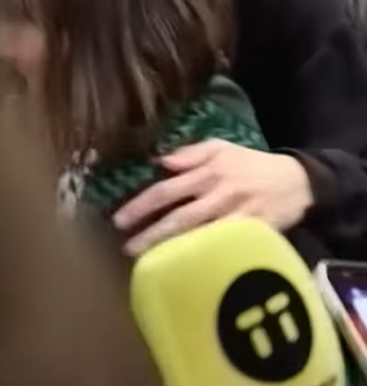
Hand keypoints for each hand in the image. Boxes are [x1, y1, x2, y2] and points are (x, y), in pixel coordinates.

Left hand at [113, 140, 312, 256]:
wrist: (296, 181)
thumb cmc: (251, 164)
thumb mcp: (221, 147)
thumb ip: (190, 153)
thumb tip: (160, 162)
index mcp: (208, 170)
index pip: (167, 189)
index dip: (142, 205)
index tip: (120, 220)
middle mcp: (219, 193)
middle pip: (178, 215)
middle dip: (150, 233)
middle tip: (127, 248)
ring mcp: (236, 215)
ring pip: (199, 234)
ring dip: (171, 249)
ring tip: (149, 263)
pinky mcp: (253, 234)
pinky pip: (224, 248)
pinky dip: (204, 258)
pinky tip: (187, 270)